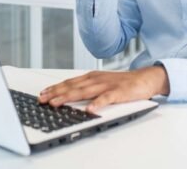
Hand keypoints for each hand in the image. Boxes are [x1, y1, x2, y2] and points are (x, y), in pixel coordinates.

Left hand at [38, 66, 169, 112]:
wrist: (144, 78)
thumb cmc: (121, 82)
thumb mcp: (100, 83)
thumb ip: (87, 88)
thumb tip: (69, 95)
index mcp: (90, 77)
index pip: (69, 82)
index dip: (55, 88)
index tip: (42, 93)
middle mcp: (96, 79)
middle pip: (72, 86)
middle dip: (56, 93)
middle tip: (42, 99)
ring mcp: (106, 85)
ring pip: (84, 91)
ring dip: (69, 97)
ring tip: (56, 103)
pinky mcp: (118, 92)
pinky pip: (106, 98)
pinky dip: (97, 103)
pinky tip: (89, 109)